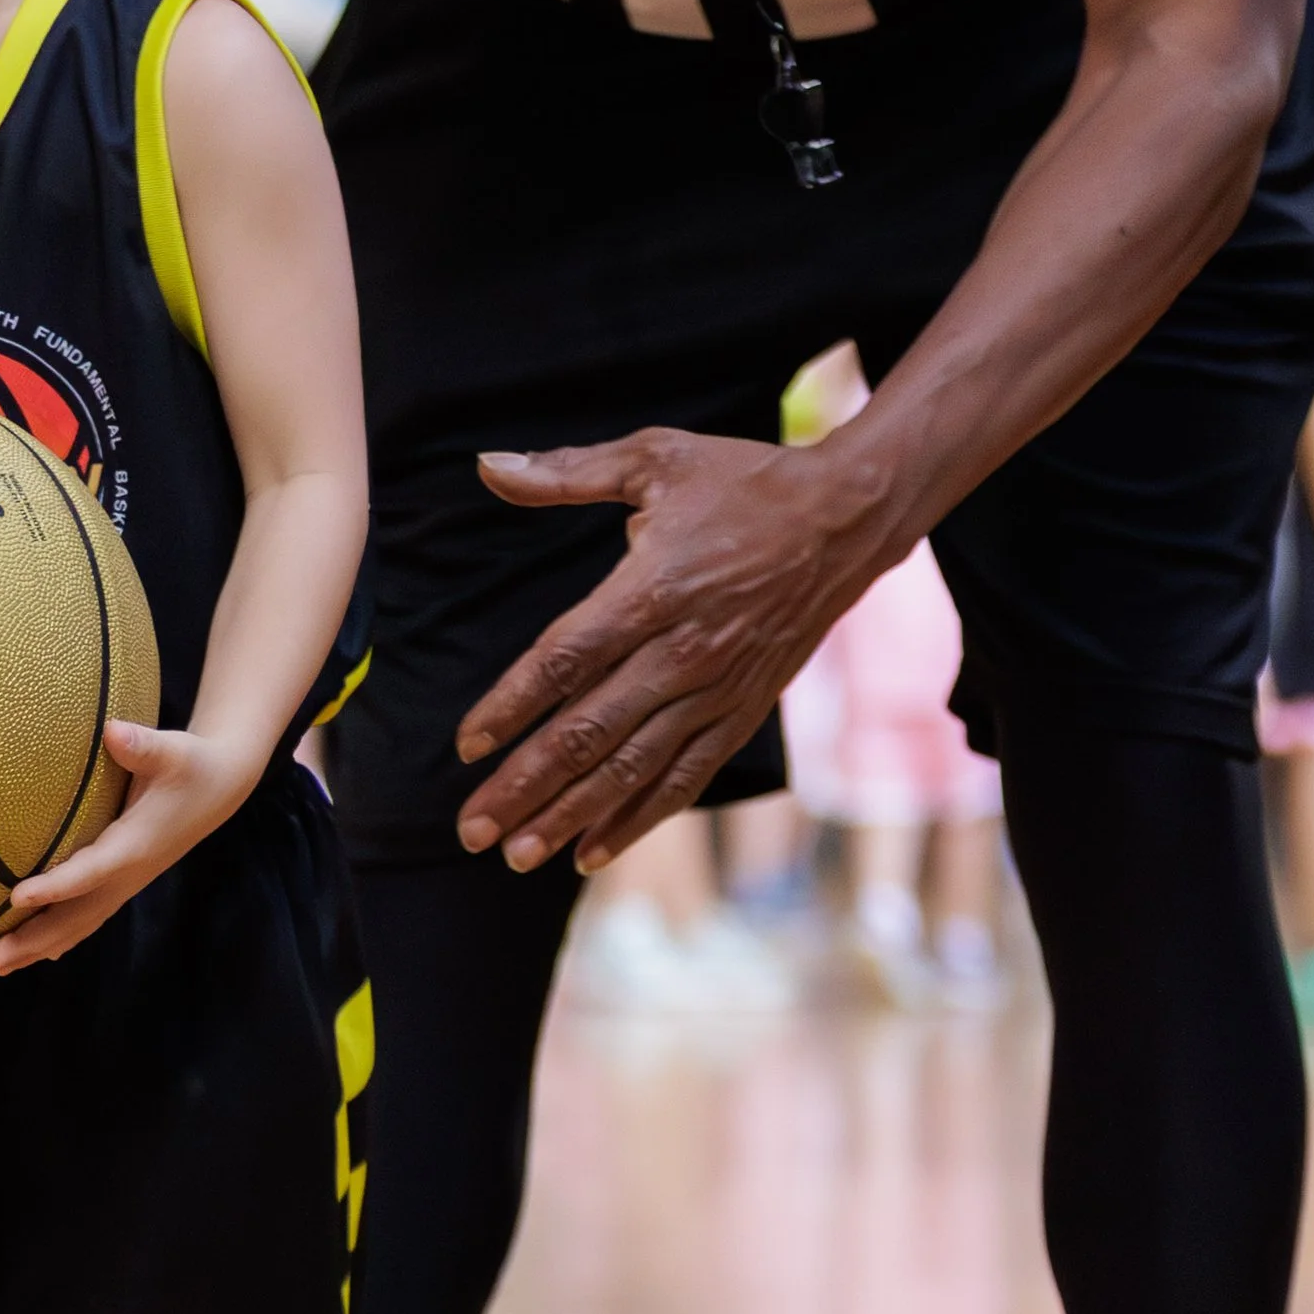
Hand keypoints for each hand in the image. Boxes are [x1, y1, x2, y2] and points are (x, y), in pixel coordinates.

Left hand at [0, 716, 256, 973]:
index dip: (56, 886)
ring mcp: (125, 884)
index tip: (17, 896)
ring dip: (36, 948)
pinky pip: (86, 919)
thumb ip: (144, 745)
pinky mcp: (122, 883)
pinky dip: (58, 939)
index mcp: (135, 844)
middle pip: (75, 916)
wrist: (220, 787)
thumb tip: (114, 731)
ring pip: (78, 925)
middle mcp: (128, 874)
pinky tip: (35, 954)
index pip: (91, 871)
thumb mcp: (174, 750)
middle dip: (32, 940)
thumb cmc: (191, 764)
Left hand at [454, 429, 881, 874]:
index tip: (466, 746)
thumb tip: (488, 465)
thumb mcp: (655, 459)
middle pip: (591, 731)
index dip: (512, 705)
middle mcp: (685, 651)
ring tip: (518, 854)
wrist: (847, 518)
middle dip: (526, 786)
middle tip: (472, 831)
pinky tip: (592, 851)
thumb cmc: (743, 481)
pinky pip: (686, 776)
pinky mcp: (743, 711)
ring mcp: (717, 689)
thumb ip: (567, 472)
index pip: (567, 659)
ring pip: (634, 767)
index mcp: (654, 589)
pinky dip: (639, 818)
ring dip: (573, 815)